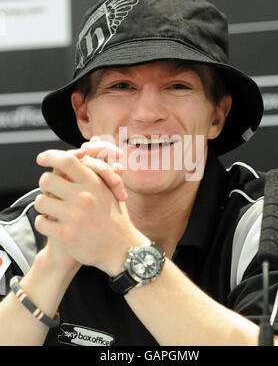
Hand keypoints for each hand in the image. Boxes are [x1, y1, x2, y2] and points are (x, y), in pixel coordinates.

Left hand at [34, 148, 146, 275]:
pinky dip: (44, 223)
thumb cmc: (116, 217)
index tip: (41, 158)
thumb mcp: (112, 189)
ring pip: (41, 200)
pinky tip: (53, 225)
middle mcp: (84, 197)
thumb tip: (96, 141)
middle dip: (45, 184)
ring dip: (44, 205)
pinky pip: (41, 222)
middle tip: (50, 191)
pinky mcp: (67, 235)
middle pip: (47, 179)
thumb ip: (101, 165)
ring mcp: (75, 216)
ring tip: (53, 210)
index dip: (51, 155)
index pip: (67, 160)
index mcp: (94, 184)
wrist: (121, 250)